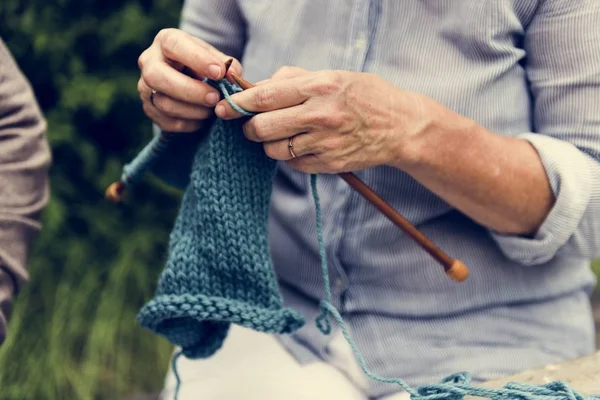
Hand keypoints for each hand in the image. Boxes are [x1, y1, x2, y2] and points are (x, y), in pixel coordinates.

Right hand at [137, 28, 242, 132]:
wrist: (190, 79)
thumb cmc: (204, 65)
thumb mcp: (215, 58)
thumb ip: (226, 64)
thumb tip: (233, 74)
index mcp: (166, 41)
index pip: (175, 45)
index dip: (197, 60)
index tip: (219, 73)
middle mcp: (149, 62)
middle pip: (157, 76)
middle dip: (190, 90)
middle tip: (215, 98)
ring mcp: (145, 87)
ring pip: (162, 102)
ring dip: (193, 110)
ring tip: (212, 110)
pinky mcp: (149, 109)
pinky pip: (165, 122)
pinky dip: (188, 124)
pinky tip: (202, 120)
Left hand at [215, 67, 436, 172]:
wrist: (401, 127)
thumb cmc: (365, 95)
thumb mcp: (333, 75)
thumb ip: (293, 79)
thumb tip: (257, 87)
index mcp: (319, 86)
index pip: (265, 96)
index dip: (239, 103)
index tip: (226, 106)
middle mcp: (320, 115)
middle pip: (262, 127)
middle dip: (249, 128)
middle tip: (252, 125)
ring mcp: (325, 143)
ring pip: (273, 150)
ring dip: (268, 144)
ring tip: (279, 135)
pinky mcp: (329, 164)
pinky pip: (293, 164)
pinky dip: (289, 157)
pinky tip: (301, 146)